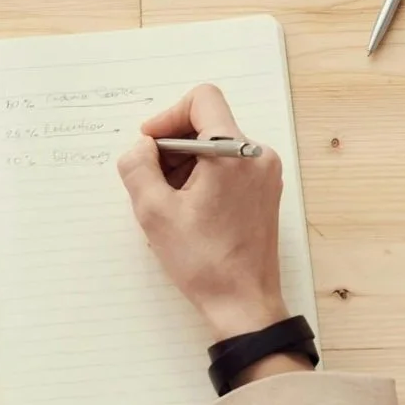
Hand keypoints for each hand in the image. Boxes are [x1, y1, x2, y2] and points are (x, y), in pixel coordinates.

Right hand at [116, 84, 287, 340]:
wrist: (244, 303)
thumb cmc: (203, 261)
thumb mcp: (155, 213)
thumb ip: (139, 168)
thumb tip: (142, 147)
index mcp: (233, 152)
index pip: (203, 100)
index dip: (169, 116)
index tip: (150, 146)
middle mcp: (256, 155)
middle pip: (208, 125)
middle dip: (174, 149)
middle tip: (154, 185)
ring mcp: (265, 173)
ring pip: (217, 148)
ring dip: (187, 167)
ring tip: (172, 207)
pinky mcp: (265, 191)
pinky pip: (230, 167)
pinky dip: (205, 180)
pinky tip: (190, 214)